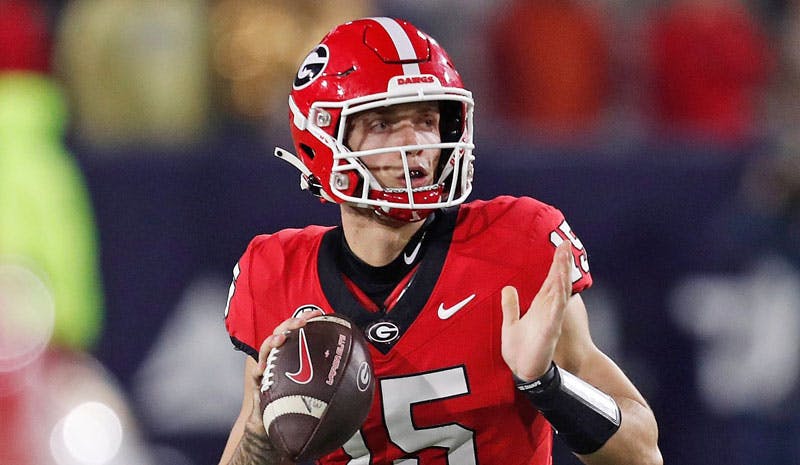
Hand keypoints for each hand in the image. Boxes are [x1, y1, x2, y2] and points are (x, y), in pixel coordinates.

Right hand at [245, 310, 323, 430]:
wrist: (281, 421)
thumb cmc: (300, 398)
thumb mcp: (317, 381)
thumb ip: (331, 371)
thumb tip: (360, 367)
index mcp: (294, 351)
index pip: (298, 329)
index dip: (306, 318)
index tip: (318, 313)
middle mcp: (280, 355)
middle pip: (282, 333)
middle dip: (291, 324)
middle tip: (302, 322)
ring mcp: (268, 367)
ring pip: (267, 348)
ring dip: (273, 341)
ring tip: (281, 339)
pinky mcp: (259, 381)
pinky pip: (256, 373)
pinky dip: (259, 369)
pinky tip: (264, 368)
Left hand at [501, 240, 572, 380]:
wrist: (523, 371)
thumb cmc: (519, 350)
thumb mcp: (510, 323)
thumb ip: (510, 306)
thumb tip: (508, 288)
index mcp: (541, 307)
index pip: (550, 281)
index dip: (557, 264)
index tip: (562, 247)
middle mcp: (549, 311)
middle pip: (558, 282)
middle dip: (562, 263)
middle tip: (566, 244)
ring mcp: (551, 320)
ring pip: (559, 293)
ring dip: (562, 276)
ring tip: (564, 258)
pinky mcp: (549, 331)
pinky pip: (555, 313)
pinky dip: (558, 300)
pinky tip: (559, 287)